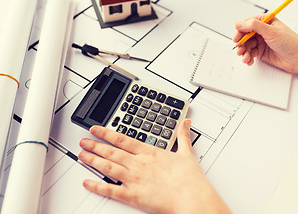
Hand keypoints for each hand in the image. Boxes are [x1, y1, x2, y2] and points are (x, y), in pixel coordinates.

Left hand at [78, 119, 230, 213]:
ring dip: (93, 160)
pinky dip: (97, 187)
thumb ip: (183, 136)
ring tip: (82, 155)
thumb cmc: (189, 179)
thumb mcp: (187, 153)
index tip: (96, 129)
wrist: (191, 197)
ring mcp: (133, 179)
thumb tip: (185, 123)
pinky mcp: (132, 196)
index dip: (107, 133)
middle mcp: (138, 164)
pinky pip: (111, 191)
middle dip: (95, 145)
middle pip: (111, 152)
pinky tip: (87, 183)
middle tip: (83, 141)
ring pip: (108, 167)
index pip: (123, 139)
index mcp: (149, 153)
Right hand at [233, 14, 297, 72]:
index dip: (240, 31)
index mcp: (265, 21)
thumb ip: (253, 26)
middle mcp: (262, 31)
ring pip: (246, 46)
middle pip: (245, 36)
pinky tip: (249, 61)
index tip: (237, 38)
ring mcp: (261, 41)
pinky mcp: (261, 52)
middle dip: (241, 44)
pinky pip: (250, 53)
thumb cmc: (290, 43)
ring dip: (244, 52)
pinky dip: (248, 58)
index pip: (247, 23)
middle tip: (240, 50)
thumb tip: (239, 23)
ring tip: (246, 58)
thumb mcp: (271, 31)